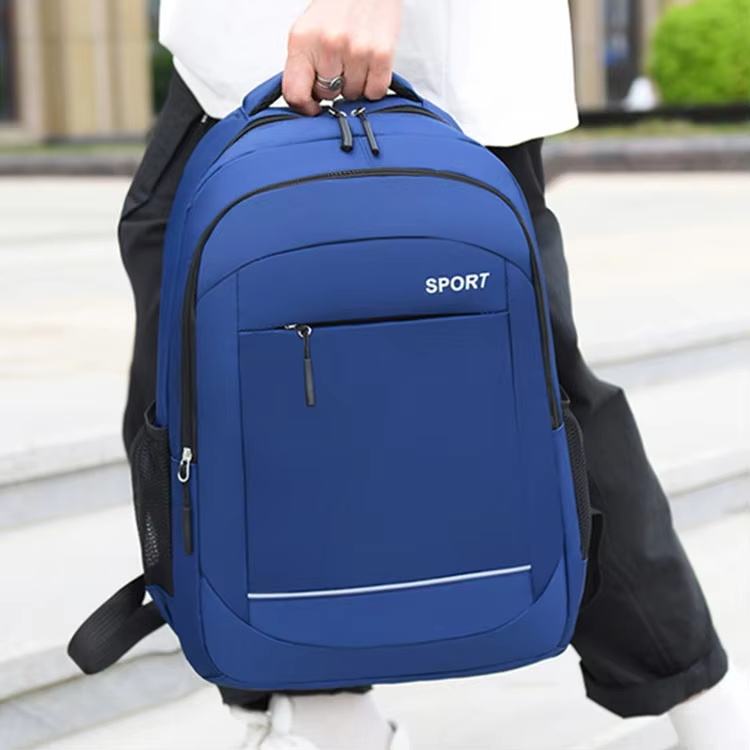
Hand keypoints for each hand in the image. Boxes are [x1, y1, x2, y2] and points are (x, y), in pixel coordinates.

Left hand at [283, 0, 401, 114]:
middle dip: (332, 86)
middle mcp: (329, 45)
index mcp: (303, 40)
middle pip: (327, 95)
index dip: (304, 107)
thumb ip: (302, 65)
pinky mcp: (382, 54)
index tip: (312, 106)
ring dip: (355, 84)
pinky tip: (370, 65)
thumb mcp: (307, 31)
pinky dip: (373, 85)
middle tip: (339, 65)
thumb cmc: (337, 6)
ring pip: (352, 95)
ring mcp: (357, 50)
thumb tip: (305, 102)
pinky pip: (375, 92)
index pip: (295, 93)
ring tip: (355, 59)